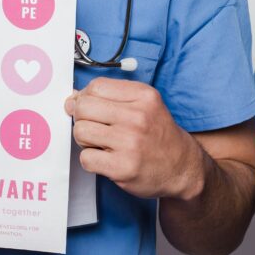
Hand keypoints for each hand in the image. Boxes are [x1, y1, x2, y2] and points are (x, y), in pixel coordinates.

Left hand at [64, 78, 204, 199]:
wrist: (182, 167)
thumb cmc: (158, 135)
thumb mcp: (145, 104)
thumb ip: (111, 98)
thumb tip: (72, 98)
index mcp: (144, 96)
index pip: (96, 86)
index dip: (87, 98)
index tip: (93, 109)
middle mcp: (138, 117)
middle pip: (83, 108)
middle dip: (83, 119)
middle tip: (96, 128)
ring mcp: (130, 143)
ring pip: (80, 132)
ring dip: (86, 140)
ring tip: (103, 144)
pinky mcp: (123, 167)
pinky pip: (86, 158)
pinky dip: (91, 160)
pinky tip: (107, 159)